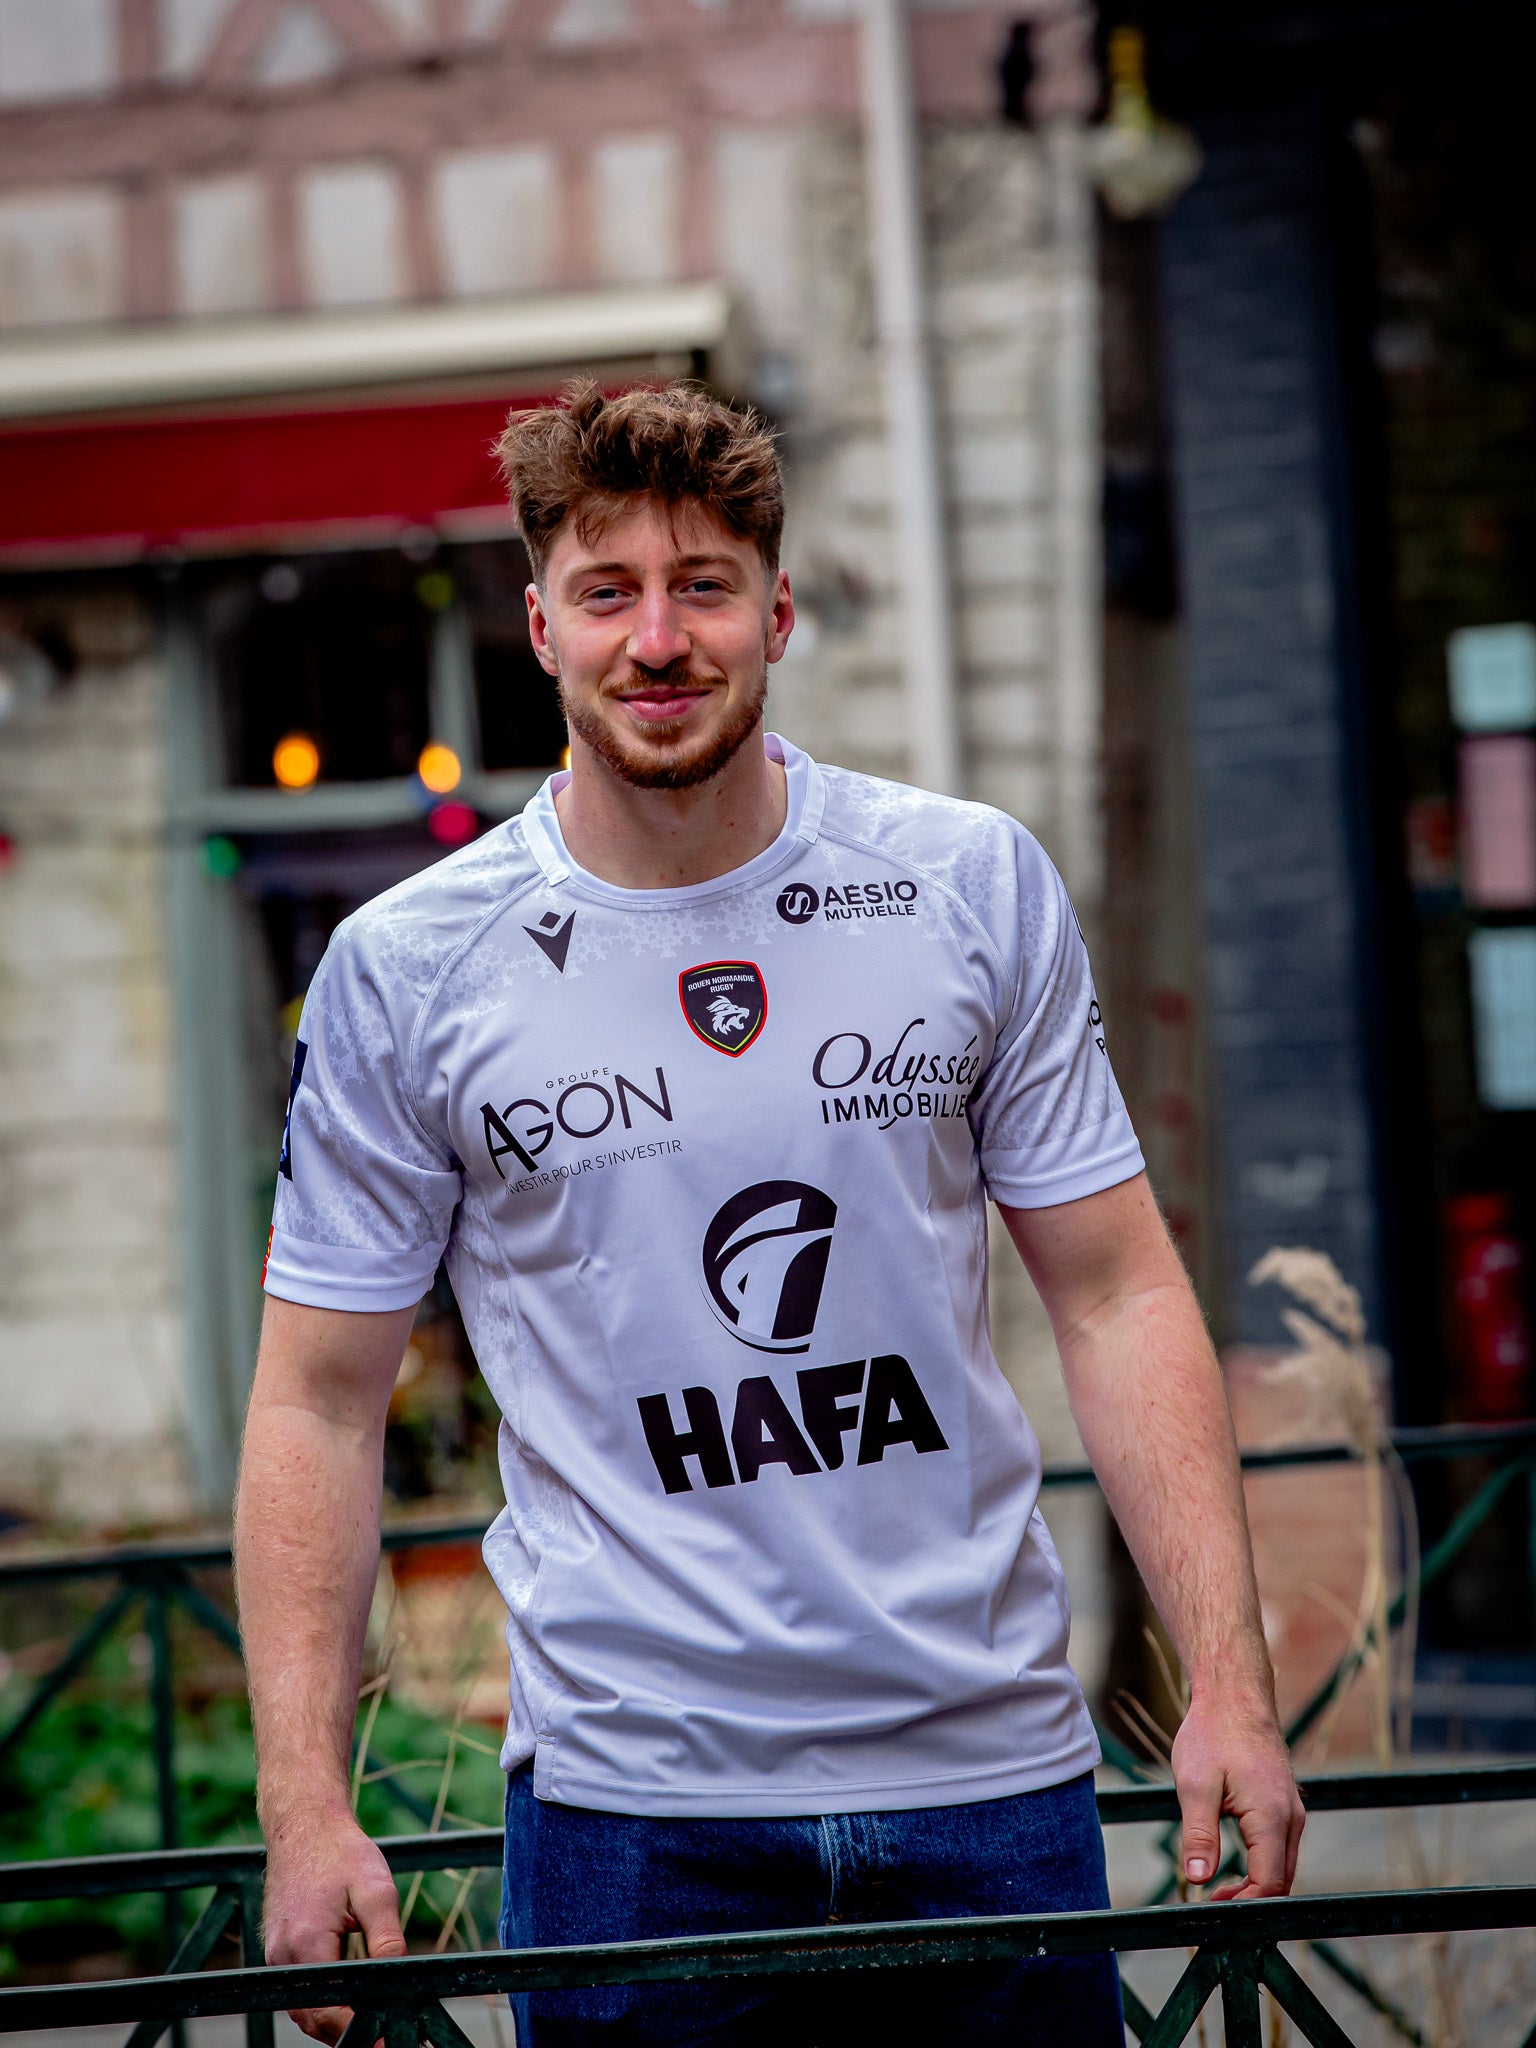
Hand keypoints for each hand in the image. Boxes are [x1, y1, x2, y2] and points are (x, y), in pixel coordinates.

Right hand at [262, 1807, 407, 2042]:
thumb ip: (388, 1939)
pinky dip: (322, 2001)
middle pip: (314, 2019)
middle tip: (384, 2035)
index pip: (330, 2013)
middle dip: (348, 2032)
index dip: (360, 2031)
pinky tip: (349, 1999)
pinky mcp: (278, 1950)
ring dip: (334, 2020)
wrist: (304, 1824)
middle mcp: (283, 1958)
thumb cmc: (340, 1852)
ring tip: (371, 2023)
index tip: (387, 2037)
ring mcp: (276, 1955)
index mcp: (306, 1945)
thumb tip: (400, 1981)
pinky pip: (300, 1990)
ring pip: (304, 2008)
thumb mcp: (376, 1890)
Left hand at [1170, 1687, 1303, 1900]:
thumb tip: (1198, 1879)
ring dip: (1256, 1886)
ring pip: (1282, 1867)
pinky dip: (1262, 1867)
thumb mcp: (1195, 1785)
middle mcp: (1291, 1818)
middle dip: (1251, 1903)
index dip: (1243, 1906)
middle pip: (1281, 1882)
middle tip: (1212, 1908)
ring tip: (1218, 1893)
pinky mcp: (1285, 1806)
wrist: (1234, 1696)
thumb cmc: (1213, 1735)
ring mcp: (1292, 1811)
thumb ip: (1198, 1835)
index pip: (1268, 1883)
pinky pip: (1280, 1849)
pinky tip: (1234, 1868)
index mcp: (1271, 1817)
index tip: (1212, 1911)